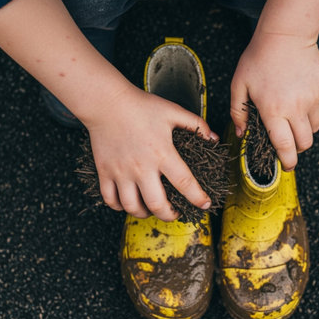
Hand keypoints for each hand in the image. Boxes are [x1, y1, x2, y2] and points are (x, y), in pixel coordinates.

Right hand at [85, 84, 216, 219]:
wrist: (107, 102)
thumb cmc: (141, 106)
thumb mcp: (173, 111)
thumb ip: (196, 124)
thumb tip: (213, 138)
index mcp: (162, 153)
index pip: (185, 183)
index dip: (197, 198)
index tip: (205, 205)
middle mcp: (141, 167)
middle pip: (157, 204)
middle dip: (169, 215)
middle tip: (175, 213)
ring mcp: (121, 172)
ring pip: (132, 206)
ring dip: (144, 214)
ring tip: (151, 211)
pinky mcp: (105, 171)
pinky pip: (110, 199)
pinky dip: (119, 207)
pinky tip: (127, 203)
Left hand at [230, 30, 318, 170]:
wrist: (285, 34)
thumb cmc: (258, 59)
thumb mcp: (239, 85)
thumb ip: (238, 112)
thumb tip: (242, 134)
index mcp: (274, 110)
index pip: (285, 147)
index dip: (288, 161)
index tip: (287, 166)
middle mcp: (297, 108)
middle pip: (305, 143)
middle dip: (297, 148)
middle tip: (287, 141)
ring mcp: (314, 98)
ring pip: (314, 127)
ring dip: (304, 129)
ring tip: (291, 115)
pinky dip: (312, 110)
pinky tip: (299, 96)